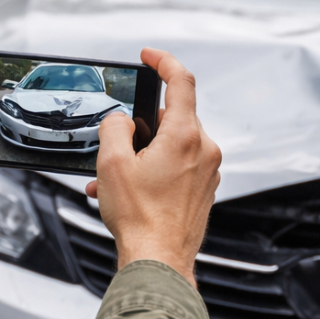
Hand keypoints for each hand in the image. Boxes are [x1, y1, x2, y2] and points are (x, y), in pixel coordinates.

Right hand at [87, 48, 220, 286]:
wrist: (159, 261)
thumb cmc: (140, 219)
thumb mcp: (112, 164)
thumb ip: (115, 128)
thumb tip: (121, 122)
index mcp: (186, 136)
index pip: (182, 81)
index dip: (164, 62)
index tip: (150, 56)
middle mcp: (204, 151)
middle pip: (174, 118)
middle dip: (143, 126)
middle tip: (118, 144)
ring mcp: (208, 173)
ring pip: (173, 146)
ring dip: (144, 153)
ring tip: (115, 178)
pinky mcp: (204, 191)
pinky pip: (178, 168)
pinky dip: (155, 171)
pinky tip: (130, 191)